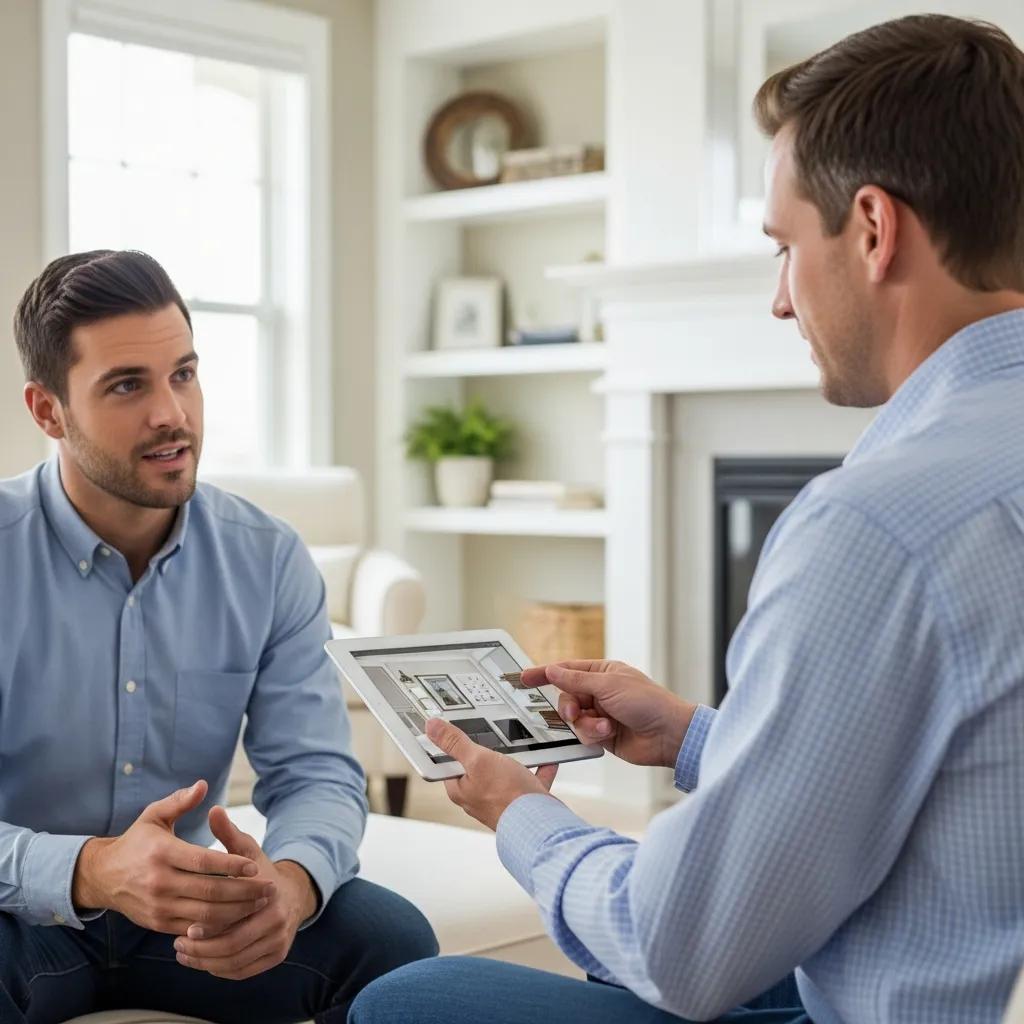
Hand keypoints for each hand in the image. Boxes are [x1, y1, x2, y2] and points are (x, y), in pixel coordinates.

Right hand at [72, 780, 268, 934]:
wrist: (103, 876)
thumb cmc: (136, 841)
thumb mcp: (153, 815)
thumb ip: (180, 801)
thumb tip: (203, 785)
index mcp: (162, 853)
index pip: (204, 862)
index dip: (231, 865)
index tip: (255, 866)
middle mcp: (160, 882)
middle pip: (209, 891)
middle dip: (243, 892)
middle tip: (268, 888)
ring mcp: (159, 906)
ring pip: (204, 914)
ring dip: (236, 911)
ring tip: (259, 903)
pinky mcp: (158, 923)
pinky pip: (193, 928)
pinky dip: (217, 926)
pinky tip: (237, 918)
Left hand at [172, 805, 316, 979]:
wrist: (292, 893)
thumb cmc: (259, 870)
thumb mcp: (247, 850)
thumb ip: (228, 833)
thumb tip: (213, 809)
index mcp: (268, 891)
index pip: (232, 916)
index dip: (206, 925)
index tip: (183, 927)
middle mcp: (277, 918)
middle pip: (232, 945)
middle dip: (201, 949)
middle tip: (177, 945)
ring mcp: (279, 939)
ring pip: (235, 961)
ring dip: (205, 962)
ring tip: (183, 954)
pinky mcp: (277, 955)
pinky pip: (243, 970)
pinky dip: (219, 969)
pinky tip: (201, 961)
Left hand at [425, 717, 558, 830]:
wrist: (540, 822)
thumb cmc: (507, 796)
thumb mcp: (477, 759)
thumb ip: (455, 743)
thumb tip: (431, 727)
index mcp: (461, 789)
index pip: (449, 763)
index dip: (453, 746)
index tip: (457, 730)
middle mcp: (478, 797)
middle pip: (478, 767)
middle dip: (487, 752)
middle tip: (491, 733)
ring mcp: (501, 800)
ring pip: (505, 774)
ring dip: (513, 760)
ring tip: (519, 745)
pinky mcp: (522, 802)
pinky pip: (530, 780)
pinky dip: (537, 769)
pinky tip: (545, 759)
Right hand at [520, 660, 696, 767]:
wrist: (668, 735)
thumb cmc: (648, 703)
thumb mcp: (608, 686)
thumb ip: (576, 680)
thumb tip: (552, 670)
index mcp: (602, 673)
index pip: (566, 670)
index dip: (544, 673)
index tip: (524, 678)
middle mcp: (600, 692)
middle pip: (566, 696)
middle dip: (569, 706)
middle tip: (575, 712)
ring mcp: (601, 713)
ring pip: (574, 718)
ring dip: (586, 723)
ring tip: (604, 726)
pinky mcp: (603, 734)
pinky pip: (584, 733)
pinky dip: (593, 734)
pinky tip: (608, 733)